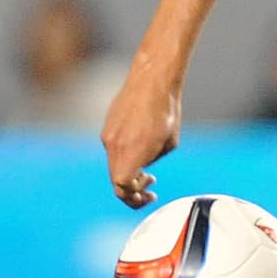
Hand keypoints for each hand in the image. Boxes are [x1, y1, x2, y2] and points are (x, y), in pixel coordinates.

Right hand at [101, 67, 181, 207]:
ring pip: (113, 166)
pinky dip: (124, 158)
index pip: (122, 186)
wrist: (152, 81)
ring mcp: (107, 135)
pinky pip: (113, 151)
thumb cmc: (166, 111)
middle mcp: (114, 145)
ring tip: (147, 173)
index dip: (135, 196)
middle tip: (148, 192)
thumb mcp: (169, 144)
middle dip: (132, 190)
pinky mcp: (107, 127)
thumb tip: (142, 168)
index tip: (149, 195)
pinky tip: (140, 152)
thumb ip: (152, 161)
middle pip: (115, 180)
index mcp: (131, 152)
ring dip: (128, 174)